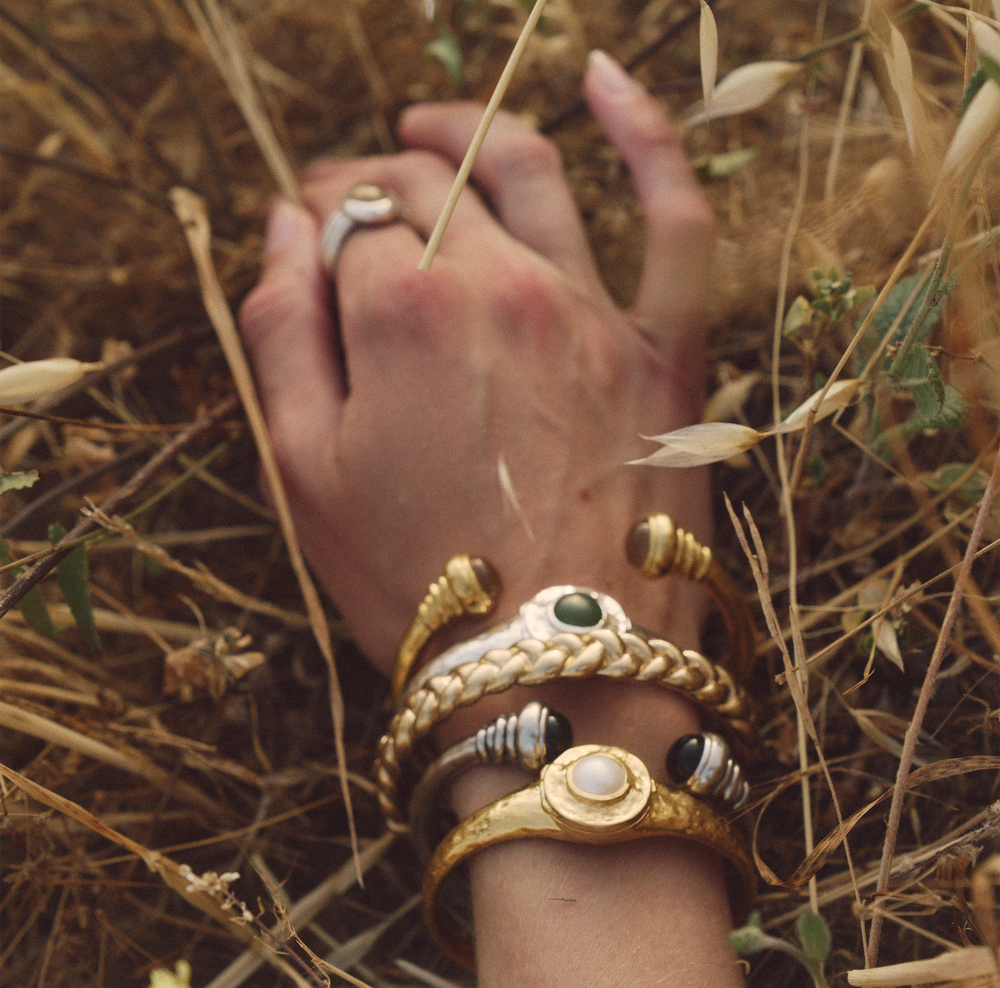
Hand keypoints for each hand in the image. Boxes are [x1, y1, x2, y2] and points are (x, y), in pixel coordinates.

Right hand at [239, 52, 713, 691]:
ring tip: (430, 128)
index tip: (312, 239)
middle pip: (430, 186)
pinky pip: (675, 215)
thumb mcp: (304, 475)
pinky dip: (647, 136)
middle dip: (380, 180)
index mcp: (401, 310)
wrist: (556, 676)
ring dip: (468, 132)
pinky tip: (608, 83)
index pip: (349, 215)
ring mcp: (594, 310)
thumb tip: (281, 228)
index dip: (321, 219)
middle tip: (358, 205)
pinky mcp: (667, 350)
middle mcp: (502, 284)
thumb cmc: (418, 586)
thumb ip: (280, 334)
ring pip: (530, 171)